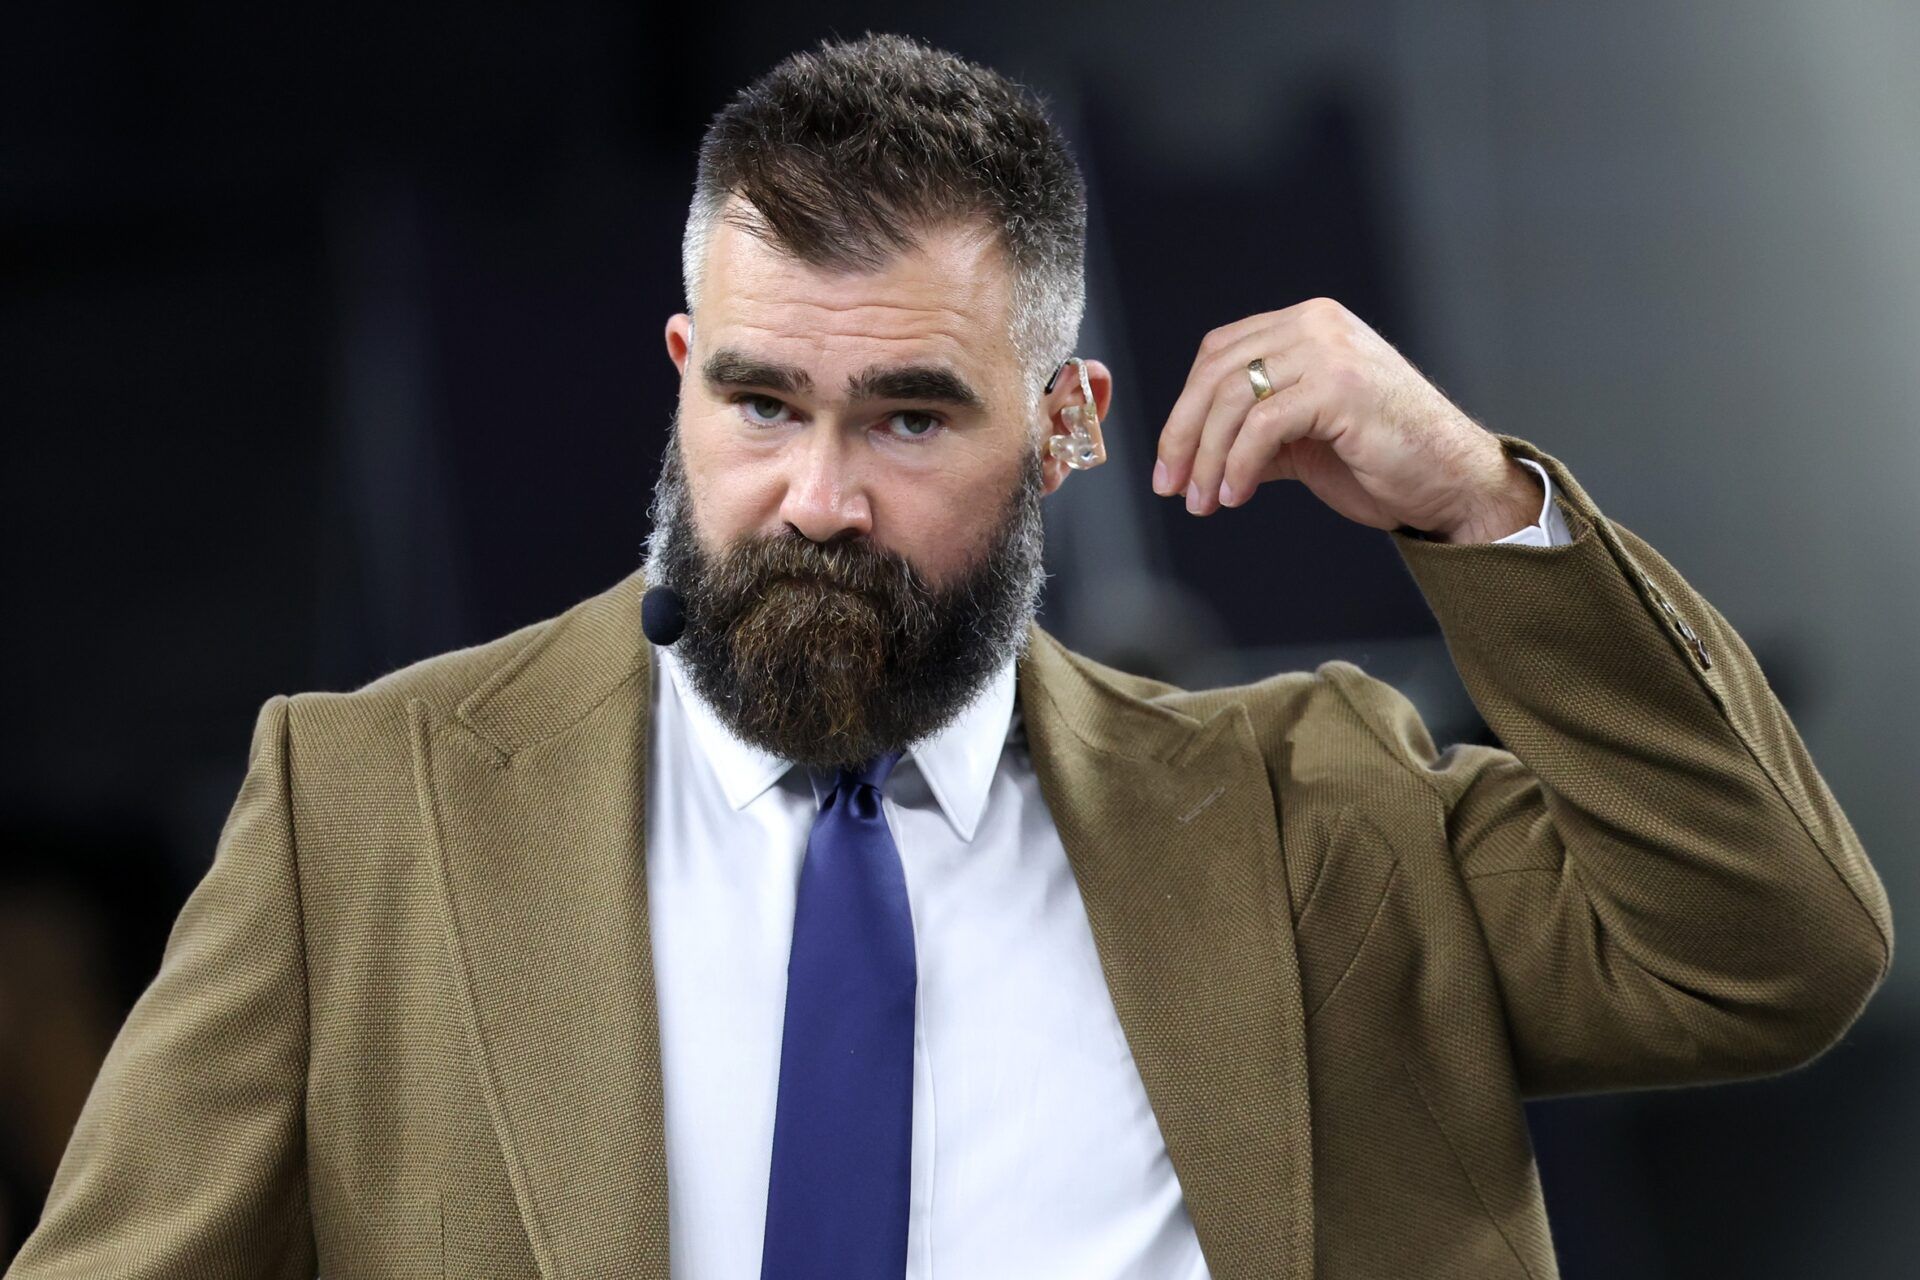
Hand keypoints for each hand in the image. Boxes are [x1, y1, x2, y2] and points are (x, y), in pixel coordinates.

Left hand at [1151, 297, 1542, 543]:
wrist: (1453, 482)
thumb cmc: (1384, 462)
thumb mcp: (1304, 438)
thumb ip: (1256, 429)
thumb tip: (1192, 455)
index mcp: (1307, 324)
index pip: (1220, 354)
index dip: (1185, 410)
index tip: (1170, 465)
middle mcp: (1316, 323)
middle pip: (1217, 372)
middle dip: (1183, 435)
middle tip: (1170, 487)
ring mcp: (1330, 349)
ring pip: (1233, 399)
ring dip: (1208, 458)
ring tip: (1205, 502)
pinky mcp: (1340, 386)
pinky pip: (1263, 425)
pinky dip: (1239, 464)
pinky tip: (1236, 495)